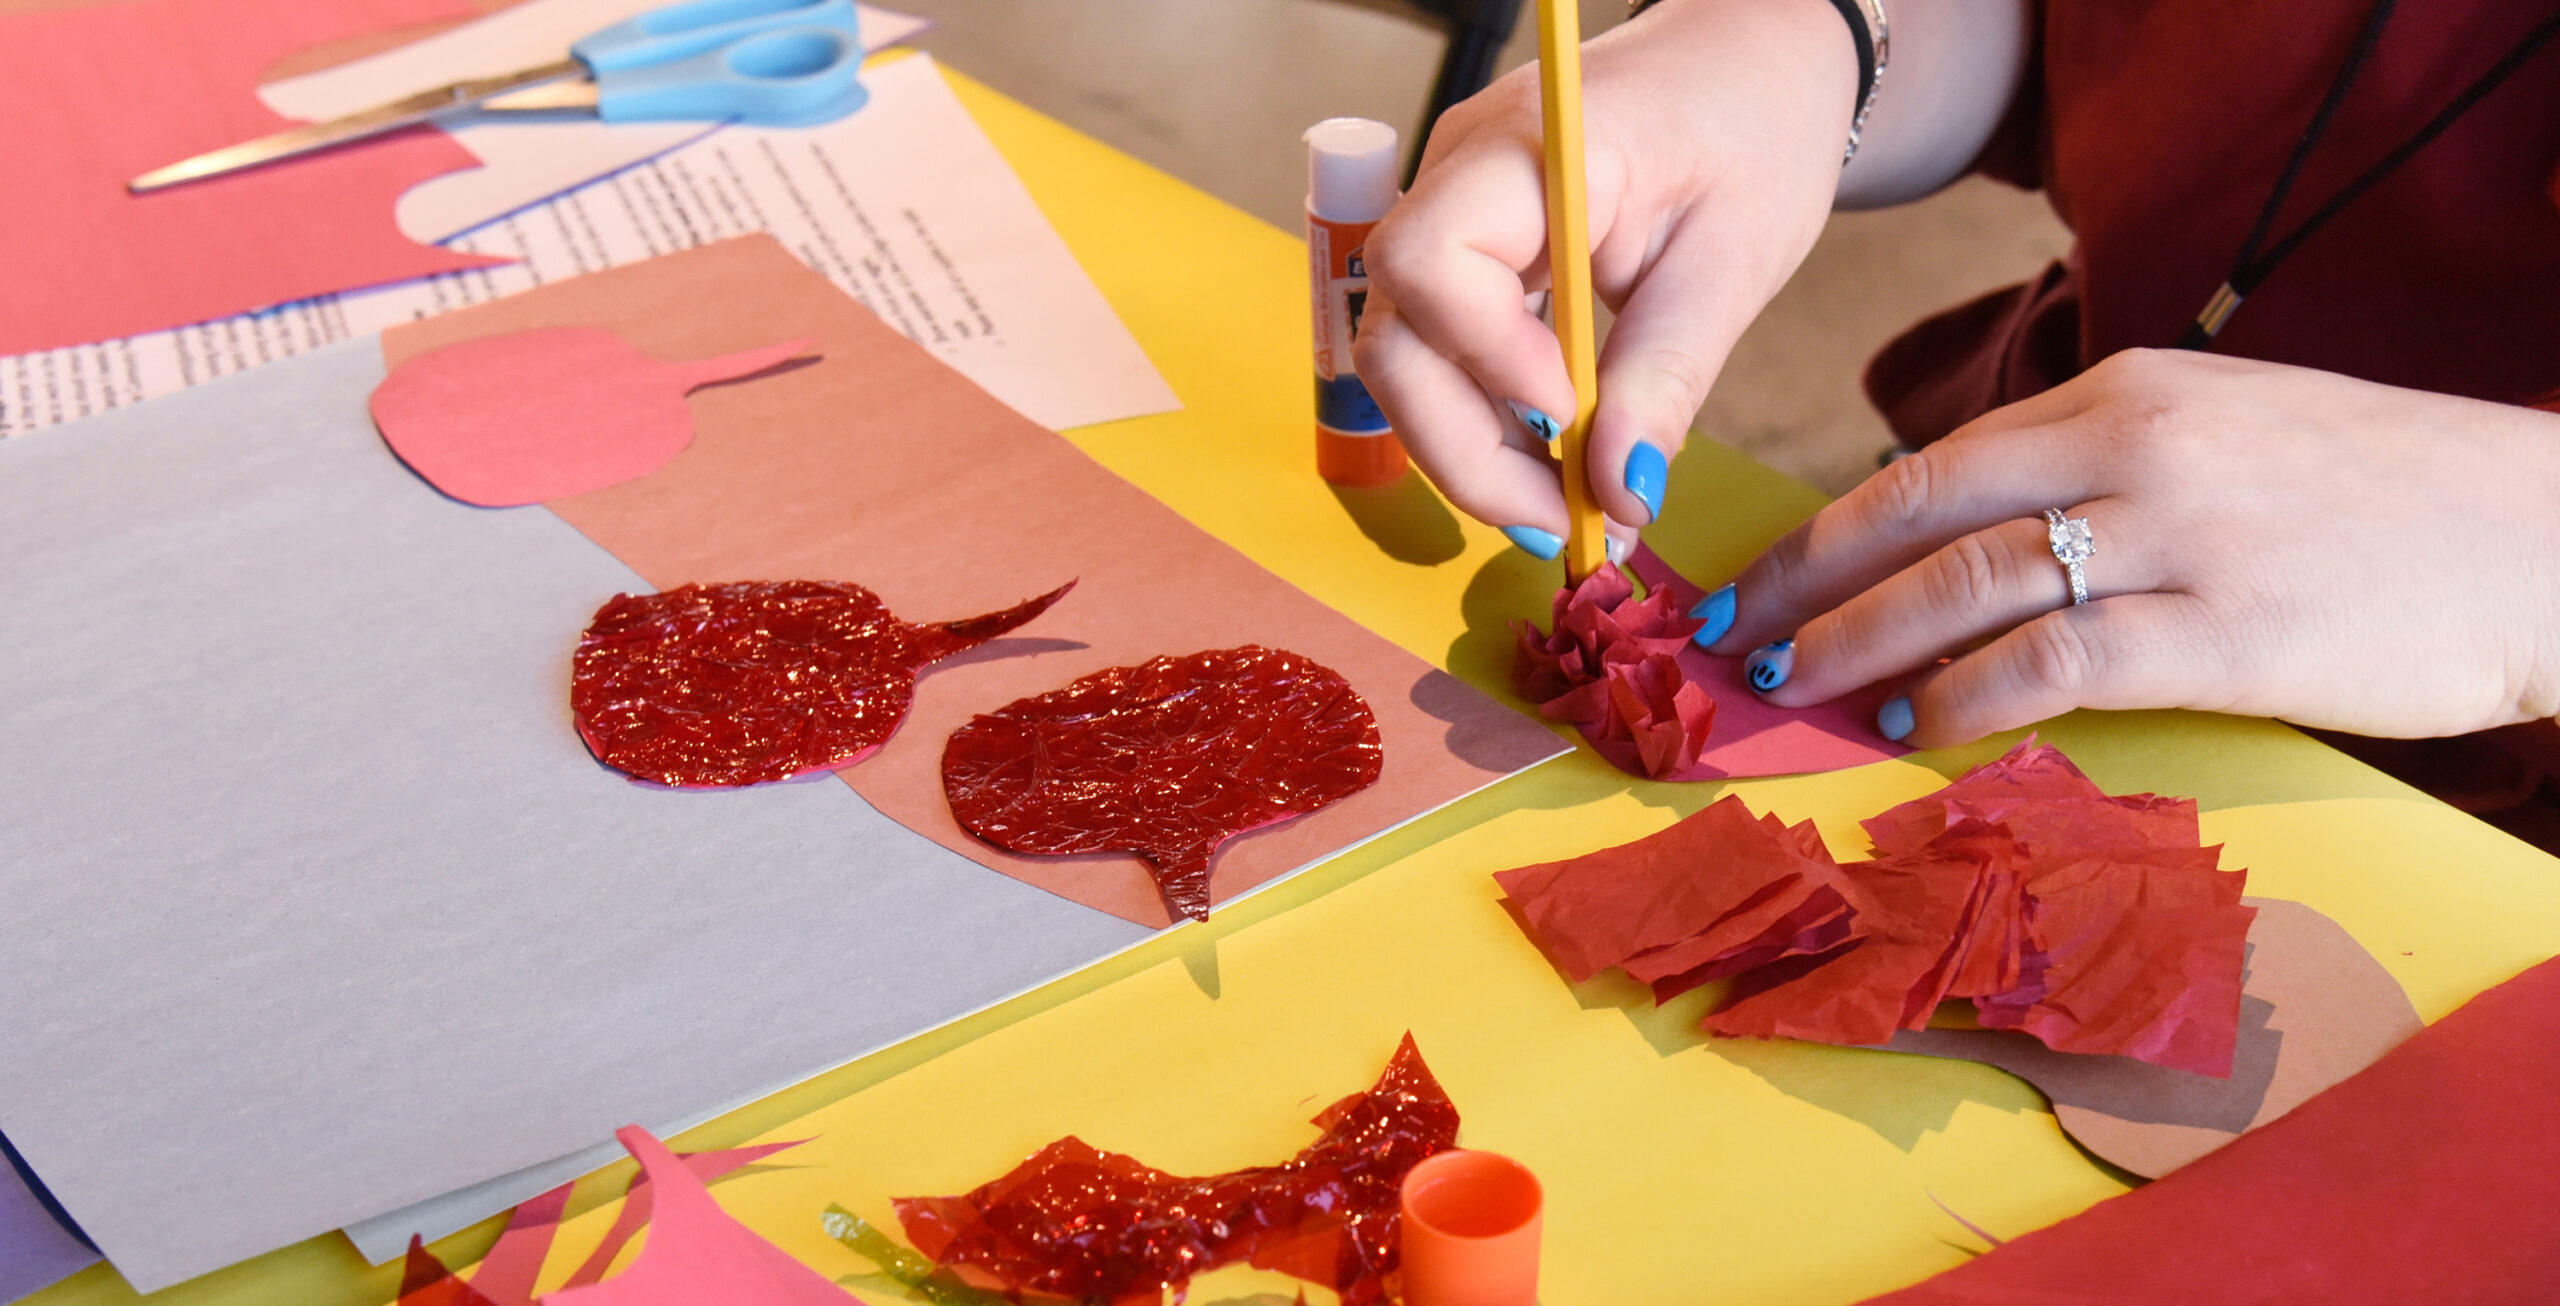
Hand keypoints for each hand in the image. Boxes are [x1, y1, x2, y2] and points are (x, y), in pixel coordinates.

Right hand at [1353, 0, 1857, 556]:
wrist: (1753, 55)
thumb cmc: (1757, 124)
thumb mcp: (1736, 258)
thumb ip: (1668, 377)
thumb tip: (1619, 494)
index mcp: (1534, 147)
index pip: (1430, 257)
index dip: (1481, 357)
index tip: (1568, 416)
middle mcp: (1461, 171)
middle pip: (1395, 333)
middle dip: (1464, 449)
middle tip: (1562, 523)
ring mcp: (1450, 207)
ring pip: (1404, 357)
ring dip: (1471, 449)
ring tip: (1564, 507)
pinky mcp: (1464, 248)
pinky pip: (1439, 350)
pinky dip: (1486, 420)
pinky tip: (1550, 463)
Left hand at [1707, 349, 2559, 745]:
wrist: (2546, 531)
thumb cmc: (2377, 499)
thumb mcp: (2223, 437)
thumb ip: (2098, 475)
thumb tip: (1971, 545)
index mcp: (2125, 395)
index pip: (1935, 462)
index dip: (1829, 530)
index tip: (1757, 581)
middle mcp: (2136, 449)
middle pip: (1920, 512)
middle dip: (1807, 583)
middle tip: (1731, 643)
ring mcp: (2181, 535)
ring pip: (1967, 584)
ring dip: (1863, 642)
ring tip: (1796, 690)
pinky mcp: (2230, 630)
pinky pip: (2059, 661)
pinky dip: (1970, 694)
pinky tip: (1918, 725)